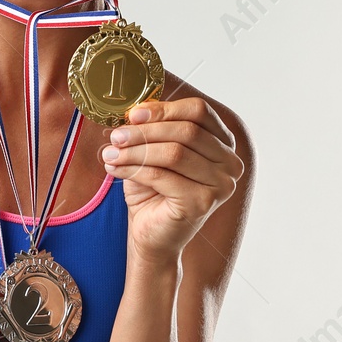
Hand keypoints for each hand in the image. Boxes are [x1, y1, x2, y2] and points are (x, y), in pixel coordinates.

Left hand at [100, 95, 243, 266]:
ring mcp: (221, 185)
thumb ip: (154, 127)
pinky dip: (133, 170)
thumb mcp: (155, 149)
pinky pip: (162, 176)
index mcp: (223, 143)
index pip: (198, 111)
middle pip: (186, 131)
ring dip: (135, 151)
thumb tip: (136, 109)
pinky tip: (115, 170)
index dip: (164, 109)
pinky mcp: (203, 203)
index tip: (133, 114)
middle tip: (116, 136)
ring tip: (111, 154)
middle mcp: (230, 163)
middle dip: (145, 131)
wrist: (151, 232)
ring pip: (174, 153)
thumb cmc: (154, 189)